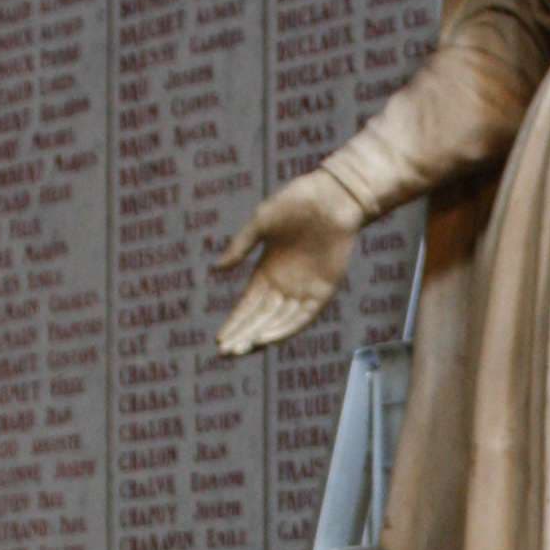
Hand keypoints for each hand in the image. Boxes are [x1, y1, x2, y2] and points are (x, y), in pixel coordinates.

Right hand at [213, 167, 359, 354]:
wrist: (332, 196)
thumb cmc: (295, 202)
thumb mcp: (261, 222)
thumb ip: (241, 246)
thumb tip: (217, 269)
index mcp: (266, 272)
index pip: (247, 306)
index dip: (234, 323)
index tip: (220, 341)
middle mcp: (284, 286)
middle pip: (260, 319)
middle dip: (243, 336)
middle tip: (226, 353)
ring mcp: (304, 290)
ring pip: (280, 322)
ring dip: (261, 337)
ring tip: (243, 349)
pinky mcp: (324, 291)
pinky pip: (303, 316)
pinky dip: (286, 329)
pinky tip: (267, 339)